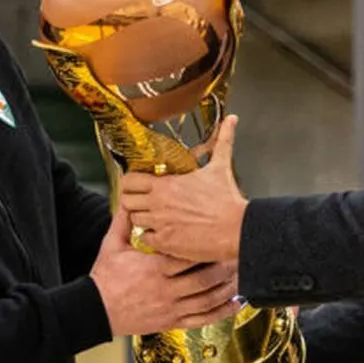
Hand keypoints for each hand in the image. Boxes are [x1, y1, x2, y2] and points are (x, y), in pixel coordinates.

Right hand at [90, 212, 239, 335]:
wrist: (94, 310)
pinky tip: (235, 303)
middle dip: (224, 268)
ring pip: (207, 300)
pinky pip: (202, 319)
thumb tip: (129, 199)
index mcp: (153, 269)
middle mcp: (165, 290)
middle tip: (239, 255)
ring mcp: (171, 308)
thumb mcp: (111, 246)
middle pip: (203, 279)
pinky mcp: (172, 322)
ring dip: (227, 289)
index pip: (187, 257)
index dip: (207, 248)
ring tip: (242, 276)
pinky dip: (221, 312)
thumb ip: (123, 222)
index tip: (221, 238)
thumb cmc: (105, 279)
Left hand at [117, 116, 247, 262]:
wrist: (237, 228)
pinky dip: (151, 238)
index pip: (129, 180)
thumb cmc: (228, 200)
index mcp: (166, 184)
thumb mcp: (221, 166)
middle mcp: (158, 203)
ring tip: (156, 219)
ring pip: (135, 221)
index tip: (138, 185)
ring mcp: (159, 224)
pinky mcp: (165, 243)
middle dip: (133, 201)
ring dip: (143, 220)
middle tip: (144, 203)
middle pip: (126, 201)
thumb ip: (223, 141)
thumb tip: (232, 120)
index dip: (130, 183)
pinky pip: (145, 240)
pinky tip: (163, 234)